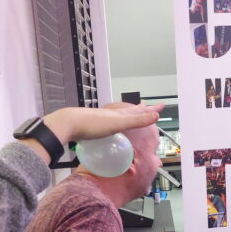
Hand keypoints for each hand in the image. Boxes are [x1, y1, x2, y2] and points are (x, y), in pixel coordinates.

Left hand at [43, 104, 163, 144]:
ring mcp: (102, 118)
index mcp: (119, 113)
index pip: (139, 111)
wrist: (69, 124)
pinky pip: (110, 121)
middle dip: (141, 109)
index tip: (161, 106)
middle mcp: (112, 113)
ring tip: (133, 112)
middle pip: (130, 110)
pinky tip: (111, 125)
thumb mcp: (118, 123)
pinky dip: (116, 121)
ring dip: (128, 113)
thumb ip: (137, 121)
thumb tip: (156, 116)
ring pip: (119, 114)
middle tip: (148, 106)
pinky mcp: (93, 124)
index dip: (151, 110)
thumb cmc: (93, 124)